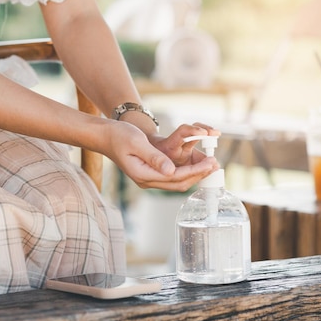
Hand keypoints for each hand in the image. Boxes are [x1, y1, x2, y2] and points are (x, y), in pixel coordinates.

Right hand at [103, 121, 219, 190]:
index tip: (210, 162)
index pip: (175, 177)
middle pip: (178, 184)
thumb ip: (154, 157)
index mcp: (143, 175)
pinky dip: (187, 172)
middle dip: (198, 175)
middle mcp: (147, 180)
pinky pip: (172, 177)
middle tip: (215, 164)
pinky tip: (197, 165)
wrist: (105, 136)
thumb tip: (171, 170)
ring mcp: (148, 178)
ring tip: (210, 165)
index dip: (195, 171)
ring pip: (177, 182)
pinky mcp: (151, 173)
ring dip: (195, 175)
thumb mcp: (137, 142)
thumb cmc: (119, 136)